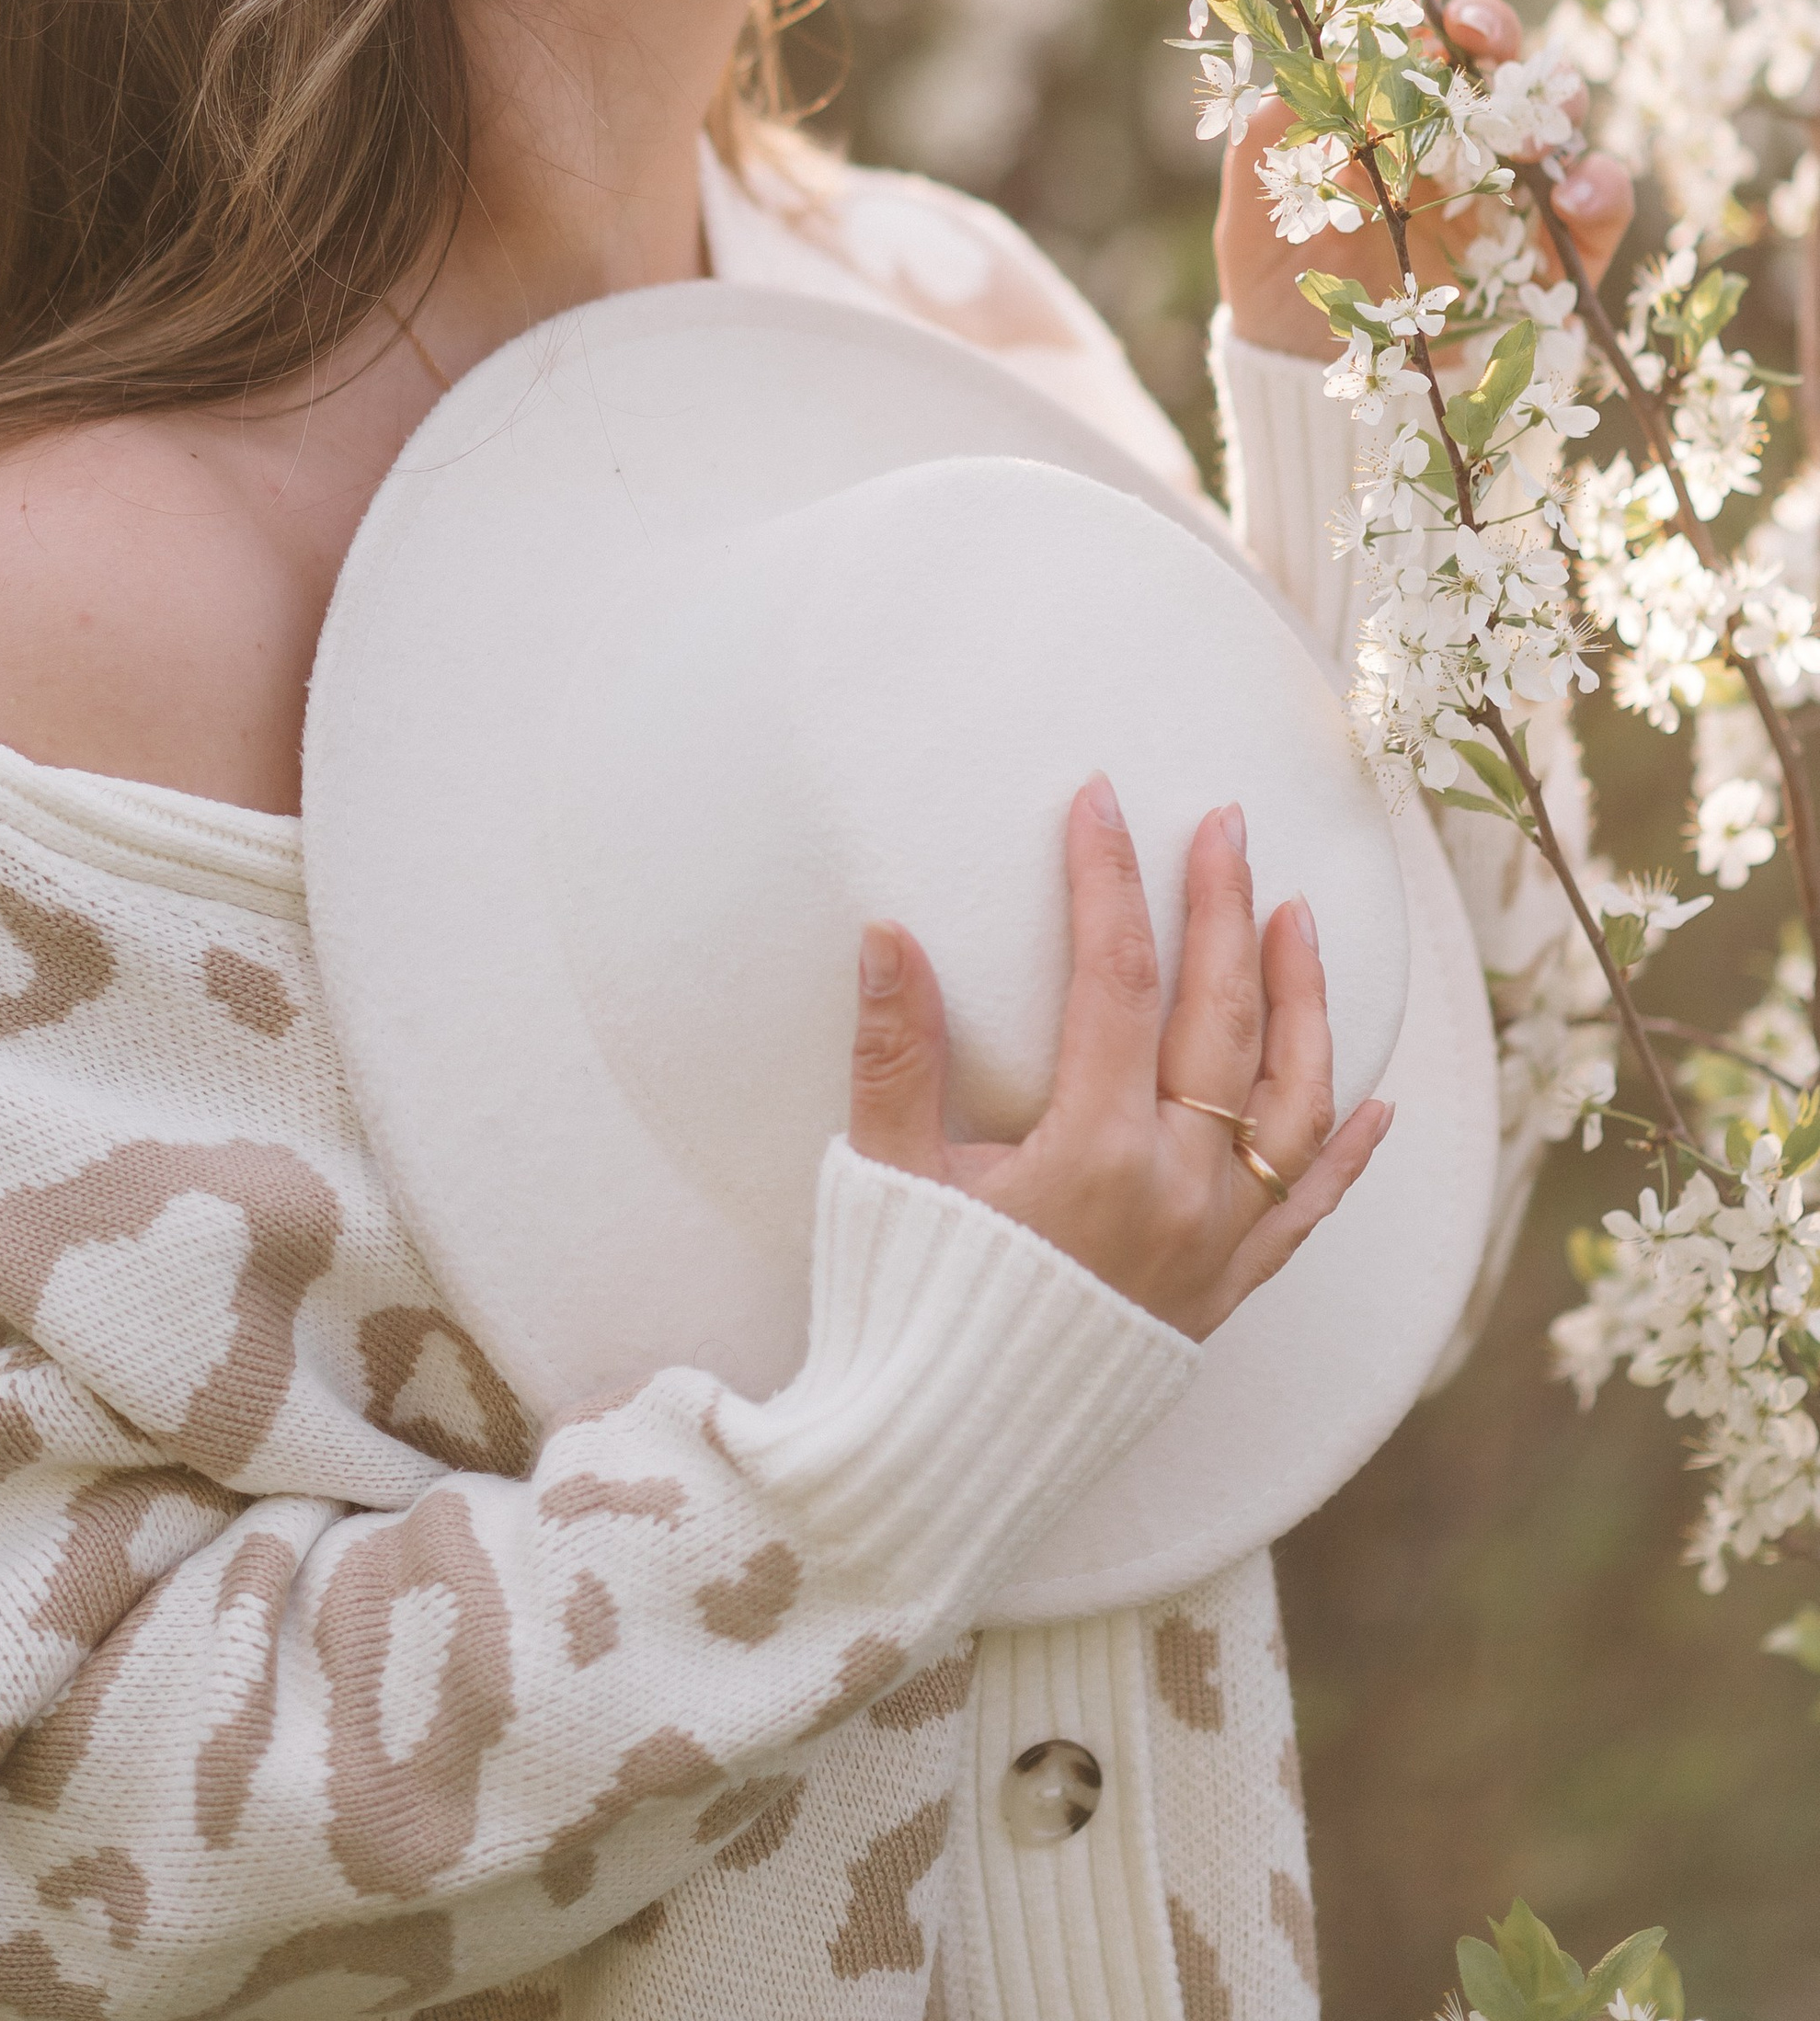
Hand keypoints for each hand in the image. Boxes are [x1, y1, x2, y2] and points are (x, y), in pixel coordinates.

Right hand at [847, 772, 1389, 1338]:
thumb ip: (896, 1053)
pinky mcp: (1223, 1297)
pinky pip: (1306, 1215)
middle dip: (1224, 910)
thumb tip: (890, 933)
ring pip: (1292, 1104)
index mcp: (1094, 1152)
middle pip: (1222, 1022)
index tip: (1101, 801)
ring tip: (1300, 920)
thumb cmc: (907, 1313)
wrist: (944, 1462)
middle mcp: (1177, 1193)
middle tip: (1225, 826)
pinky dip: (1346, 1156)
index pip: (1115, 980)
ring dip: (1302, 1003)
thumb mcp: (888, 1174)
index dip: (1109, 881)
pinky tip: (1376, 1103)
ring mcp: (1213, 1248)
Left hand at [1214, 0, 1634, 359]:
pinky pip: (1597, 209)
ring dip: (1546, 98)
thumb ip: (1262, 159)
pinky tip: (1564, 193)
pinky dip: (1597, 189)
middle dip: (1486, 28)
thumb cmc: (1283, 305)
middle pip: (1490, 67)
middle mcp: (1453, 151)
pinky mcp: (1556, 262)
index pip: (1410, 44)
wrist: (1323, 405)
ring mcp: (1508, 201)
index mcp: (1385, 126)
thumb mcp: (1251, 235)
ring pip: (1551, 122)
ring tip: (1521, 102)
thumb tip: (1282, 85)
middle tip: (1463, 21)